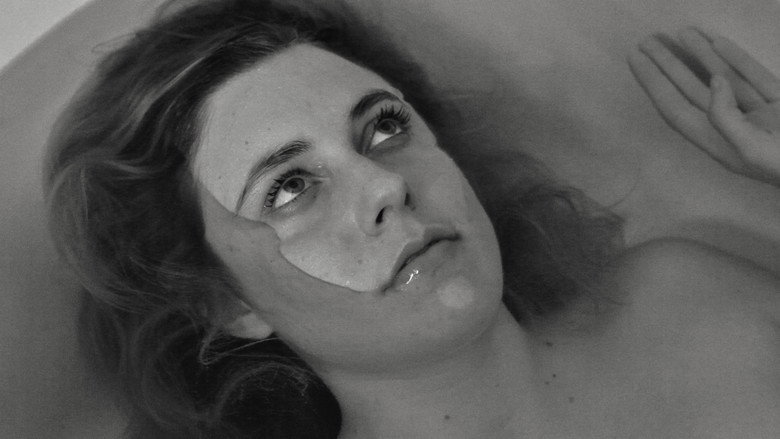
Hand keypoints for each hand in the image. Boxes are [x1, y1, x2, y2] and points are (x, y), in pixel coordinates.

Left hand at [628, 27, 779, 186]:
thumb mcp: (751, 150)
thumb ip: (724, 117)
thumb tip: (713, 83)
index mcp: (718, 144)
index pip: (675, 108)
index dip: (653, 83)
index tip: (635, 59)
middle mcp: (731, 128)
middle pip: (690, 92)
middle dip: (668, 66)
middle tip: (647, 41)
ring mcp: (756, 115)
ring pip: (720, 79)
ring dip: (698, 56)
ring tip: (678, 33)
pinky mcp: (779, 104)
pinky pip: (751, 77)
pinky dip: (735, 59)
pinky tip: (716, 42)